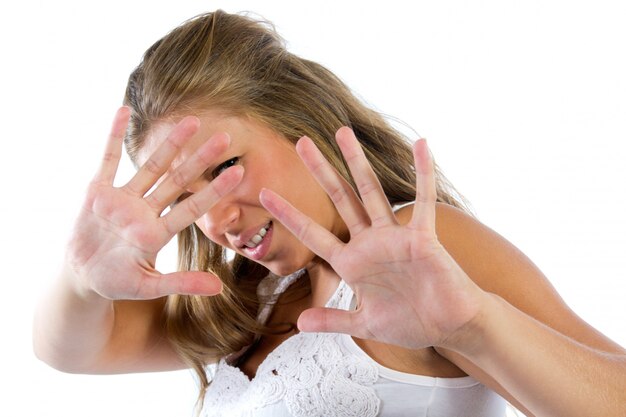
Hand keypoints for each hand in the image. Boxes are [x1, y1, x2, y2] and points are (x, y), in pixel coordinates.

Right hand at [66, 107, 242, 299]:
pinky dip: (113, 136)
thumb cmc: (117, 282)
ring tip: (191, 120)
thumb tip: (218, 288)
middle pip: (178, 180)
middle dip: (200, 159)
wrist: (82, 276)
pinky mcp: (97, 192)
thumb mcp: (148, 287)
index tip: (238, 173)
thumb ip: (181, 283)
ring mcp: (122, 199)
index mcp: (157, 233)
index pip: (192, 208)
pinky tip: (123, 111)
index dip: (214, 190)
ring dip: (170, 143)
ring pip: (151, 166)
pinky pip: (107, 160)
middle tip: (225, 137)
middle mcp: (145, 211)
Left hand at [260, 127, 486, 349]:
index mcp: (352, 262)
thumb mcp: (364, 323)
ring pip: (372, 191)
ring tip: (342, 132)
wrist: (448, 327)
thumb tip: (299, 323)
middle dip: (320, 171)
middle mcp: (370, 243)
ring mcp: (395, 237)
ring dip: (357, 162)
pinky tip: (421, 144)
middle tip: (300, 141)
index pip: (313, 233)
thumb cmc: (410, 323)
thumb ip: (332, 320)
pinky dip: (423, 173)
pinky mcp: (423, 237)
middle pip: (340, 199)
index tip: (265, 194)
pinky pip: (423, 201)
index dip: (289, 213)